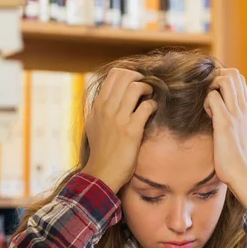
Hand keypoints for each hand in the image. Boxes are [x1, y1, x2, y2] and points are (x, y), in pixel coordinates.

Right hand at [82, 68, 156, 192]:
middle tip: (146, 89)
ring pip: (136, 87)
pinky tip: (152, 112)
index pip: (114, 75)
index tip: (136, 83)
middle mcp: (107, 108)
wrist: (102, 172)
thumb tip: (108, 97)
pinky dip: (152, 106)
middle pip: (126, 76)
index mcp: (98, 105)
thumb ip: (100, 109)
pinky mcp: (131, 130)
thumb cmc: (100, 151)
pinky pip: (146, 106)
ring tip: (149, 98)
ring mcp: (119, 118)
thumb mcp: (93, 125)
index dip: (129, 75)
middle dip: (140, 79)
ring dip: (148, 89)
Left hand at [204, 68, 246, 208]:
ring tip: (209, 104)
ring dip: (211, 86)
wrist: (243, 174)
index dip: (223, 79)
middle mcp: (243, 108)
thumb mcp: (239, 134)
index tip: (215, 94)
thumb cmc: (237, 158)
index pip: (239, 79)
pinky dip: (206, 102)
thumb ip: (235, 121)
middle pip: (233, 74)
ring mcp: (236, 114)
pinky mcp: (225, 123)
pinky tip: (207, 115)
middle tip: (209, 96)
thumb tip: (224, 115)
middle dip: (216, 78)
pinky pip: (213, 97)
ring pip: (225, 80)